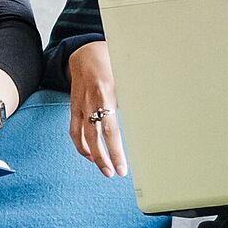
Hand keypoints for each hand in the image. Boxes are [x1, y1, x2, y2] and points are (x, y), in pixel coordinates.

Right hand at [68, 40, 127, 177]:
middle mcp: (91, 102)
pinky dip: (81, 145)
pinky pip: (74, 130)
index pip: (111, 130)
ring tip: (104, 169)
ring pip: (82, 136)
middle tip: (113, 173)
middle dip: (104, 158)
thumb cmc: (111, 63)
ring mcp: (80, 105)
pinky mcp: (73, 107)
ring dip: (92, 155)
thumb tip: (154, 117)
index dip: (116, 151)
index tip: (122, 168)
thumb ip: (133, 96)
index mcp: (107, 94)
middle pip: (95, 136)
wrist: (85, 54)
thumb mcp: (126, 76)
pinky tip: (90, 155)